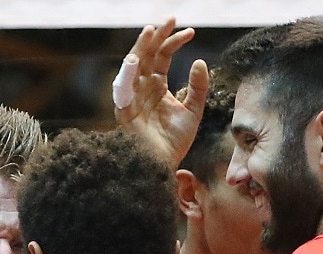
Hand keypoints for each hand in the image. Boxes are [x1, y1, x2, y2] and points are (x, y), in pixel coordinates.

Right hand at [112, 18, 209, 166]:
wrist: (163, 166)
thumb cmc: (174, 141)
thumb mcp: (193, 111)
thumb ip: (198, 87)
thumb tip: (199, 60)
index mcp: (157, 85)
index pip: (163, 56)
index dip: (174, 42)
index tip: (191, 32)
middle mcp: (143, 87)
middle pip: (147, 55)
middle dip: (157, 36)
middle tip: (170, 18)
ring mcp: (132, 98)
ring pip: (133, 66)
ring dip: (140, 48)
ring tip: (150, 31)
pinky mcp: (125, 112)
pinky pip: (122, 91)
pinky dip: (127, 76)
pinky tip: (134, 60)